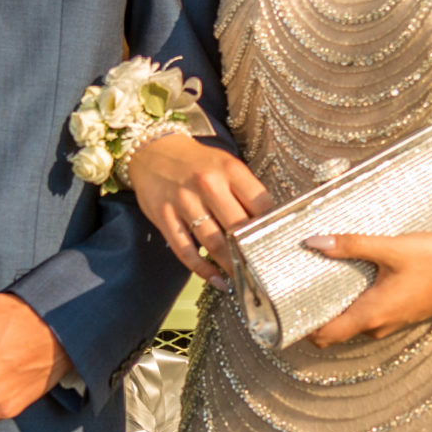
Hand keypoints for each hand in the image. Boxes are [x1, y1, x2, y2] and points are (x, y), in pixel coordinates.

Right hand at [125, 134, 271, 283]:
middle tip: (264, 272)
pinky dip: (202, 270)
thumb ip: (245, 192)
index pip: (261, 203)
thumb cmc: (197, 163)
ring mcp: (184, 201)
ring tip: (244, 279)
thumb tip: (268, 226)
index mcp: (230, 169)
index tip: (279, 246)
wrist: (152, 150)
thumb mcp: (226, 166)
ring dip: (231, 265)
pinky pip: (185, 250)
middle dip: (252, 252)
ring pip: (213, 242)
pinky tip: (217, 280)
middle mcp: (208, 183)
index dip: (272, 228)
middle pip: (238, 227)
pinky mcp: (164, 216)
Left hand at [305, 232, 431, 346]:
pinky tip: (356, 280)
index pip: (326, 336)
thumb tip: (314, 242)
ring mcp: (393, 322)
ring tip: (324, 281)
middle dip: (317, 316)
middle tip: (300, 291)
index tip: (287, 314)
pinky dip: (357, 304)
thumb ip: (351, 245)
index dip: (303, 330)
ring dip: (339, 308)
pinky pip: (372, 316)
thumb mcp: (389, 248)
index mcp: (371, 314)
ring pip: (355, 323)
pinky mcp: (403, 313)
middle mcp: (379, 325)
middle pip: (337, 331)